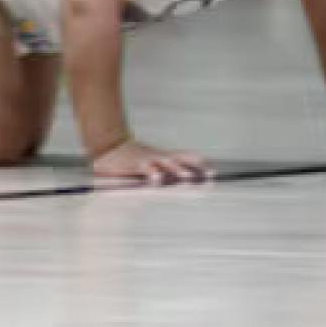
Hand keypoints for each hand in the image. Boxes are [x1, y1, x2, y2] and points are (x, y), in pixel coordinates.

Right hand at [92, 138, 213, 184]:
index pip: (187, 157)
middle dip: (196, 167)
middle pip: (182, 160)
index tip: (214, 169)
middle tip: (210, 174)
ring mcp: (149, 159)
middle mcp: (160, 156)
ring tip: (187, 176)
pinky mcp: (137, 163)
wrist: (111, 147)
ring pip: (166, 163)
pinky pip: (146, 168)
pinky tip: (157, 179)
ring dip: (177, 169)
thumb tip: (178, 176)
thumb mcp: (150, 161)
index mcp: (164, 156)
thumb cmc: (131, 158)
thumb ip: (163, 169)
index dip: (200, 162)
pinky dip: (152, 173)